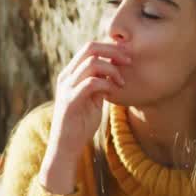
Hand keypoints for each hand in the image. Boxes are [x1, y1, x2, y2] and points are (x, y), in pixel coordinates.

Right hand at [39, 41, 130, 192]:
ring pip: (92, 63)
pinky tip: (114, 91)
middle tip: (129, 61)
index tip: (126, 58)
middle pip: (90, 48)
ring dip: (112, 69)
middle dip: (113, 51)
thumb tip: (114, 71)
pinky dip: (107, 84)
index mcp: (70, 74)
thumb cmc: (81, 124)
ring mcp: (66, 87)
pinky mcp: (70, 101)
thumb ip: (99, 84)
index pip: (89, 48)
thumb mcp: (93, 99)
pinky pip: (91, 83)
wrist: (66, 147)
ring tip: (122, 82)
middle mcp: (66, 77)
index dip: (110, 48)